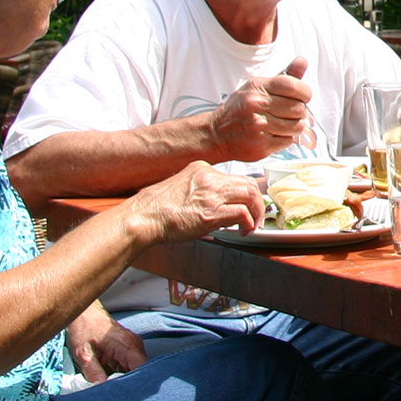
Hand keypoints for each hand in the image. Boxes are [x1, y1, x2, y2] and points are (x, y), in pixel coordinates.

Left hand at [65, 303, 145, 382]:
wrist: (84, 313)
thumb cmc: (83, 329)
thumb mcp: (83, 353)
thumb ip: (93, 371)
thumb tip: (101, 387)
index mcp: (125, 344)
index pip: (141, 367)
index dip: (135, 381)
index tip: (124, 389)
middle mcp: (134, 344)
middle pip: (141, 369)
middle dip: (130, 380)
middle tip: (114, 386)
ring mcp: (133, 344)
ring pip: (137, 367)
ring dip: (126, 375)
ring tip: (111, 377)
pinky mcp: (130, 346)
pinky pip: (133, 363)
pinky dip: (124, 370)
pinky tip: (112, 372)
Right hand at [123, 161, 262, 243]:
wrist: (143, 217)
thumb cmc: (156, 209)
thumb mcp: (182, 189)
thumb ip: (202, 192)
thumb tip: (220, 206)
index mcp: (201, 169)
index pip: (234, 177)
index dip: (245, 192)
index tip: (250, 202)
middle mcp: (209, 177)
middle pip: (247, 183)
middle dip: (257, 201)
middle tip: (257, 215)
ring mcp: (211, 193)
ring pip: (250, 194)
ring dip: (256, 212)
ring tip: (252, 224)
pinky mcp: (212, 212)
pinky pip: (243, 213)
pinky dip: (248, 223)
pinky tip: (244, 231)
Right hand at [208, 57, 312, 160]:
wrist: (216, 133)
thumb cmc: (241, 108)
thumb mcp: (257, 87)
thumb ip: (284, 77)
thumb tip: (303, 61)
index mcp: (258, 86)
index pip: (293, 86)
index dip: (305, 93)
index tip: (303, 98)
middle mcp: (257, 104)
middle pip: (298, 108)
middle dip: (299, 112)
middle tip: (291, 114)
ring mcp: (258, 125)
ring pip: (296, 126)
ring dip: (294, 127)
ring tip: (283, 125)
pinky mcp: (261, 144)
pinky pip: (287, 141)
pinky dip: (285, 139)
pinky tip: (274, 135)